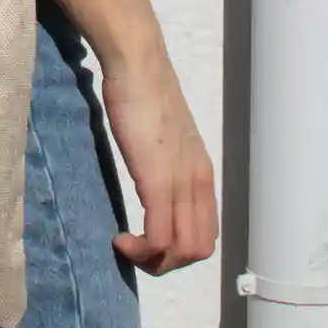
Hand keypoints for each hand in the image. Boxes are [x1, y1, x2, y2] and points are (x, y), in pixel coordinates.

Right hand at [100, 58, 216, 275]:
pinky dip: (141, 250)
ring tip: (127, 246)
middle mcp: (199, 182)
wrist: (137, 65)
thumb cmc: (142, 92)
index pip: (206, 232)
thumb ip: (165, 161)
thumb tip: (153, 175)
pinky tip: (121, 239)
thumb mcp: (163, 137)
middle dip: (166, 262)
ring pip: (183, 251)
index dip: (178, 248)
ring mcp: (181, 183)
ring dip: (153, 261)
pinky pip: (159, 237)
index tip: (148, 238)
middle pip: (198, 249)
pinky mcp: (158, 182)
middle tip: (136, 249)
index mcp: (202, 173)